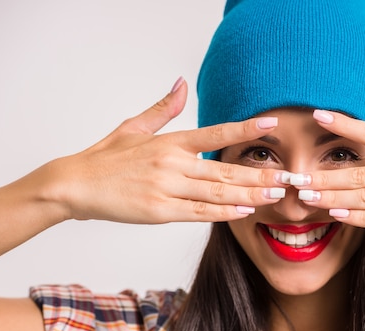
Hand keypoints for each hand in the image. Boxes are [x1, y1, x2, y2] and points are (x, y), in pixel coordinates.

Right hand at [41, 78, 285, 223]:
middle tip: (289, 176)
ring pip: (217, 193)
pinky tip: (245, 211)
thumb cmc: (106, 158)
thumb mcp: (134, 127)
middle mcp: (172, 163)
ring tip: (276, 194)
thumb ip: (163, 109)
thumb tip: (180, 83)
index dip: (245, 128)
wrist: (75, 184)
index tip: (272, 124)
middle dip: (260, 174)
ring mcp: (166, 188)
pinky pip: (199, 212)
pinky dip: (224, 212)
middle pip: (225, 170)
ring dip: (250, 194)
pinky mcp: (159, 211)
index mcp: (170, 142)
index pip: (215, 133)